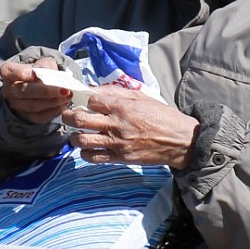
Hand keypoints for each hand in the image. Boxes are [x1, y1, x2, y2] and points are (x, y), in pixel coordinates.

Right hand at [0, 59, 68, 126]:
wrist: (37, 85)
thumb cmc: (39, 72)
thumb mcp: (42, 63)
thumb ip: (45, 66)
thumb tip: (51, 75)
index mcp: (8, 72)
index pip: (8, 72)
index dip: (20, 73)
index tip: (34, 74)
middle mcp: (9, 90)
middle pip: (25, 92)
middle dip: (46, 91)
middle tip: (64, 89)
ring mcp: (15, 105)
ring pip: (33, 106)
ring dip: (53, 102)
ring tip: (68, 96)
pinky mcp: (25, 117)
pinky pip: (38, 117)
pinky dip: (52, 112)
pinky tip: (63, 105)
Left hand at [64, 84, 198, 168]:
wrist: (181, 141)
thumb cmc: (163, 117)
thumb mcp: (142, 98)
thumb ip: (117, 94)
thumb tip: (95, 90)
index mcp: (123, 107)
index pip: (91, 100)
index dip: (81, 99)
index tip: (78, 100)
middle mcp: (117, 125)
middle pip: (79, 119)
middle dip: (68, 116)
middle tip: (68, 115)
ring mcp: (117, 143)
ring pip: (82, 140)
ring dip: (74, 136)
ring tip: (76, 134)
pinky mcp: (120, 158)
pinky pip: (93, 157)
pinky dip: (85, 153)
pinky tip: (87, 148)